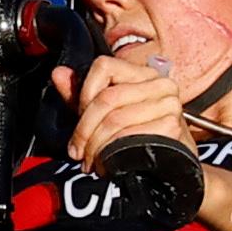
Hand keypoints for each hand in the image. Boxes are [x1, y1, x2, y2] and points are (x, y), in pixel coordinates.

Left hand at [55, 40, 191, 170]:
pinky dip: (111, 152)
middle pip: (106, 97)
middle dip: (85, 129)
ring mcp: (168, 103)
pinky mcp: (172, 125)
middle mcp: (159, 83)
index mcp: (142, 73)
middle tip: (77, 151)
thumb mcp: (107, 112)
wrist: (173, 165)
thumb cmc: (140, 135)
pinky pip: (129, 136)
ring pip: (115, 119)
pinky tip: (106, 163)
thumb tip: (58, 73)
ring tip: (90, 160)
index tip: (79, 116)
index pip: (103, 66)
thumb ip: (82, 94)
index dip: (84, 92)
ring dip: (95, 146)